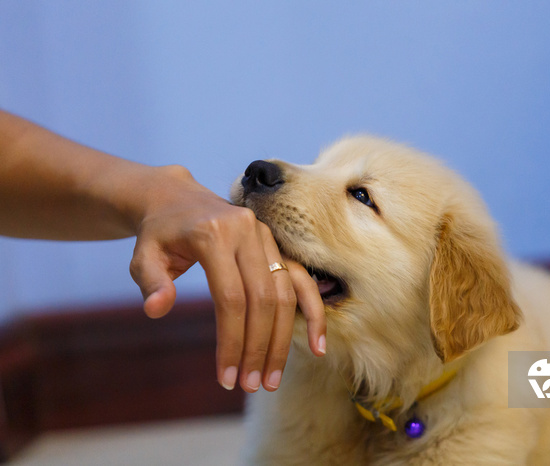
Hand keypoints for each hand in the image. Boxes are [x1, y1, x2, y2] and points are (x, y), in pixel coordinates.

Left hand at [128, 166, 325, 392]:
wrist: (179, 199)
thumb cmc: (159, 233)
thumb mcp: (143, 254)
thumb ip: (151, 281)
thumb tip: (157, 310)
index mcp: (214, 234)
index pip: (230, 298)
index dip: (232, 341)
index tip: (226, 379)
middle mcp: (247, 232)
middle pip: (263, 300)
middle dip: (259, 348)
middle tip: (251, 385)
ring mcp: (267, 238)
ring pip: (284, 294)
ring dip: (281, 340)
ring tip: (272, 378)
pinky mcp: (277, 246)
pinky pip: (301, 281)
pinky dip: (312, 312)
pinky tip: (317, 346)